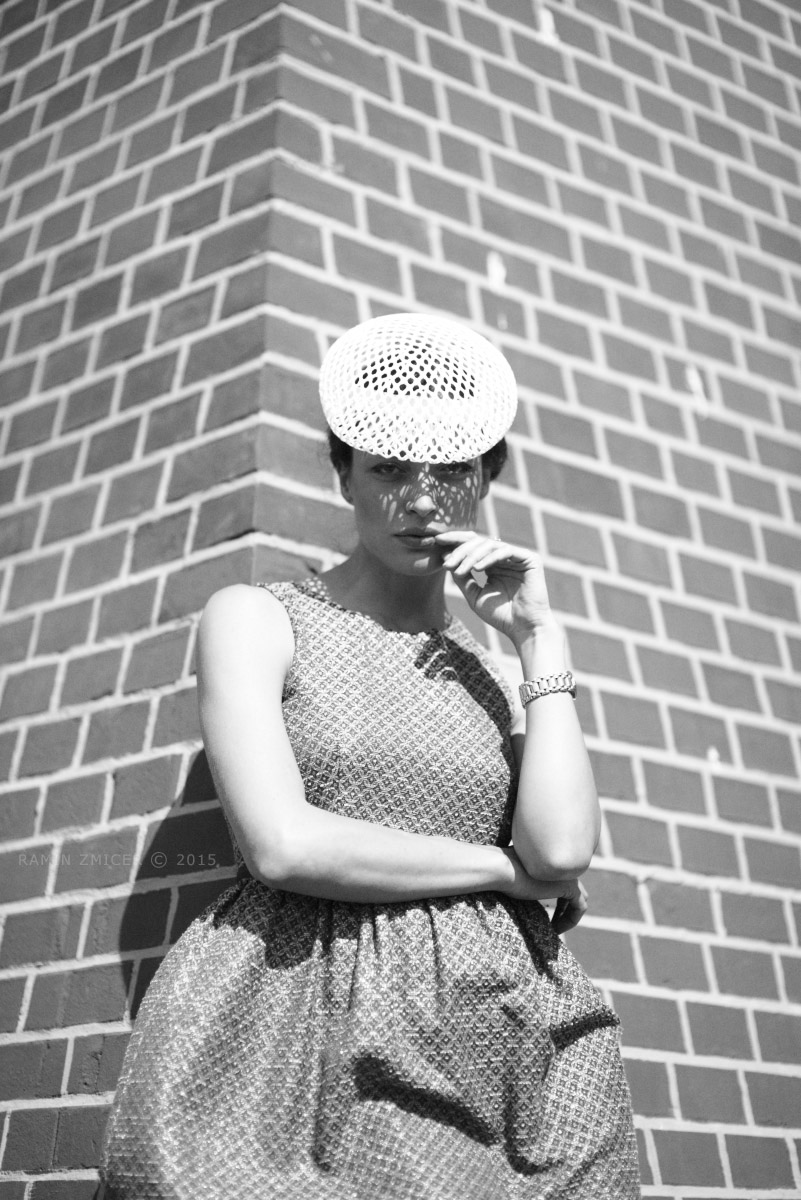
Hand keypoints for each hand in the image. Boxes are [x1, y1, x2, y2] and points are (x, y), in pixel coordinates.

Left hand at [435, 530, 554, 642]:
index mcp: (493, 564)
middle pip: (479, 542)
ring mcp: (518, 557)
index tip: (437, 541)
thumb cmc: (500, 615)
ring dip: (471, 556)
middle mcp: (505, 557)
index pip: (473, 545)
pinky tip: (477, 568)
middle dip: (460, 549)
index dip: (455, 541)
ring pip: (489, 545)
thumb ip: (462, 576)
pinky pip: (505, 551)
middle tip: (446, 562)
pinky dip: (489, 558)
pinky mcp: (530, 559)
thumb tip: (446, 557)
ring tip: (459, 570)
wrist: (523, 629)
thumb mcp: (474, 594)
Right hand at [500, 849, 587, 931]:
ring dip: (568, 917)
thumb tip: (526, 897)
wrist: (502, 868)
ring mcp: (568, 875)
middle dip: (564, 910)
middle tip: (551, 925)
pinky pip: (580, 907)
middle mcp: (562, 868)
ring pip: (578, 901)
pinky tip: (555, 929)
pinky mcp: (570, 886)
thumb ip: (528, 887)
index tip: (545, 920)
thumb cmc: (503, 876)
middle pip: (573, 893)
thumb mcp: (518, 882)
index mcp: (551, 865)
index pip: (563, 887)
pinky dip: (571, 920)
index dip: (558, 905)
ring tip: (554, 929)